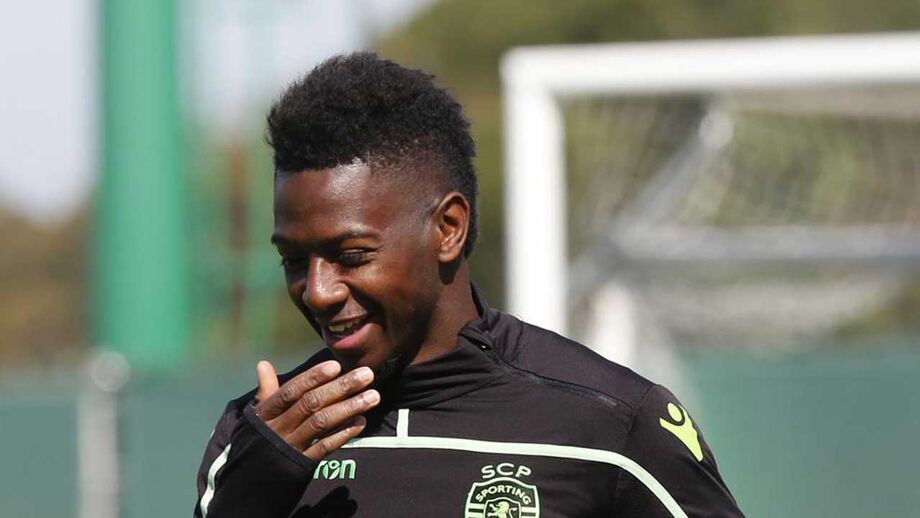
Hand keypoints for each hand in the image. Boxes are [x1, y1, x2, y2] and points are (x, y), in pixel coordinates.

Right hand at [253, 360, 379, 460]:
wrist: (247, 484)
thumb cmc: (257, 441)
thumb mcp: (256, 416)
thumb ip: (266, 390)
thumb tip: (263, 363)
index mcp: (267, 412)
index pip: (292, 390)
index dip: (313, 377)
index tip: (336, 366)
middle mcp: (278, 428)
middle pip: (311, 403)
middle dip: (341, 387)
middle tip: (367, 374)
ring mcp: (290, 446)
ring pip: (321, 423)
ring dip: (349, 408)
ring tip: (373, 396)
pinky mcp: (301, 464)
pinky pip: (325, 448)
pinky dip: (343, 434)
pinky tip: (361, 422)